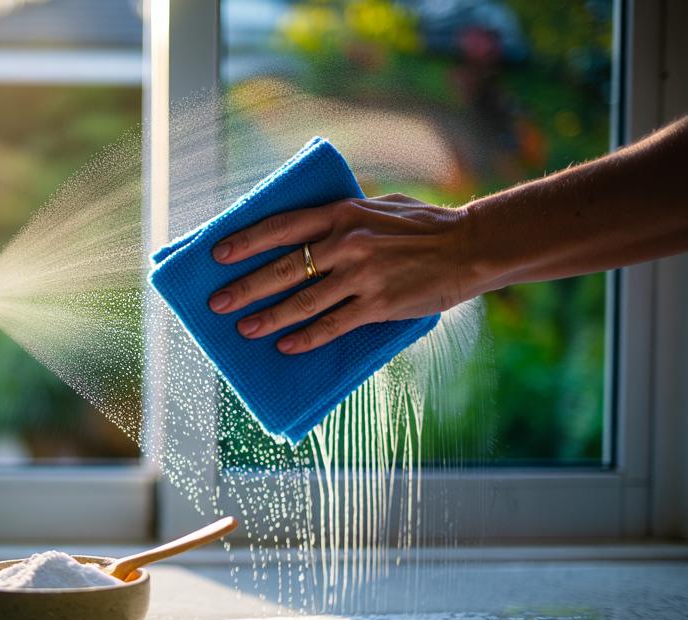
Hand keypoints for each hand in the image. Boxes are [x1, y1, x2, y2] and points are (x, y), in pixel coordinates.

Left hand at [206, 194, 477, 353]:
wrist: (471, 246)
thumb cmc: (423, 225)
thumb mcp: (377, 206)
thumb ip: (341, 218)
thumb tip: (300, 232)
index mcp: (342, 212)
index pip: (282, 226)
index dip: (246, 241)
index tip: (218, 254)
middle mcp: (347, 242)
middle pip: (284, 268)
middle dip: (245, 287)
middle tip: (217, 303)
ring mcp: (362, 275)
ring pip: (303, 301)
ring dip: (269, 317)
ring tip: (244, 329)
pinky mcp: (379, 304)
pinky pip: (333, 324)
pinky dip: (307, 337)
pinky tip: (285, 346)